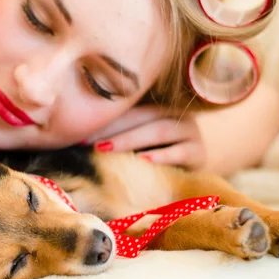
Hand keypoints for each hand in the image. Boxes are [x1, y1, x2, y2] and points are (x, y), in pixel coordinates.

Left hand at [85, 104, 205, 169]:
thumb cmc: (159, 155)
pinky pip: (180, 152)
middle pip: (142, 115)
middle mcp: (175, 114)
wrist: (196, 172)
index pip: (129, 108)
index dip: (105, 119)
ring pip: (159, 130)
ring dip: (130, 140)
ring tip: (106, 149)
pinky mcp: (199, 153)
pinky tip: (143, 161)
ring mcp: (190, 132)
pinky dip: (161, 156)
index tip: (79, 132)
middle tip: (88, 142)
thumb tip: (80, 140)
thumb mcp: (140, 142)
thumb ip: (120, 134)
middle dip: (112, 129)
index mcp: (158, 106)